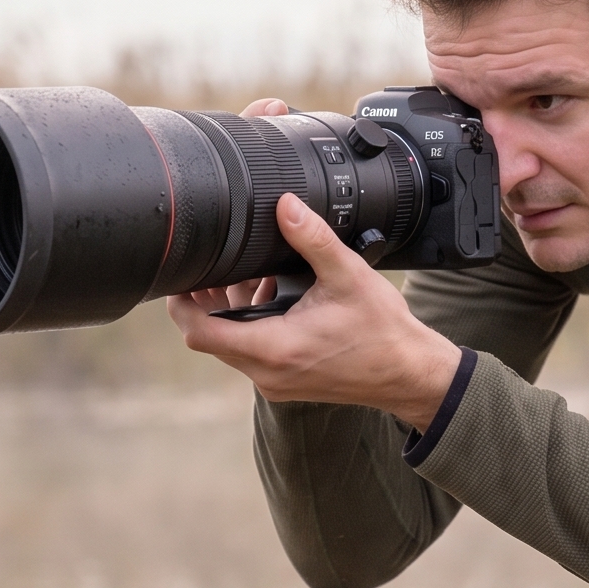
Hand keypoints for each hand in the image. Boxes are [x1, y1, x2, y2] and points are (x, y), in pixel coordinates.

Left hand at [166, 99, 463, 430]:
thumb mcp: (347, 276)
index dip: (181, 305)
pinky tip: (273, 296)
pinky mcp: (286, 383)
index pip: (200, 333)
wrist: (408, 374)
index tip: (181, 280)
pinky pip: (252, 354)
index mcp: (274, 348)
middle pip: (210, 338)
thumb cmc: (382, 332)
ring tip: (248, 275)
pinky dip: (252, 326)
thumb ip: (312, 238)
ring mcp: (275, 382)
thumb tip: (286, 205)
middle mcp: (267, 372)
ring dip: (231, 313)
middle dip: (207, 303)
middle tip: (215, 268)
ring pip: (230, 346)